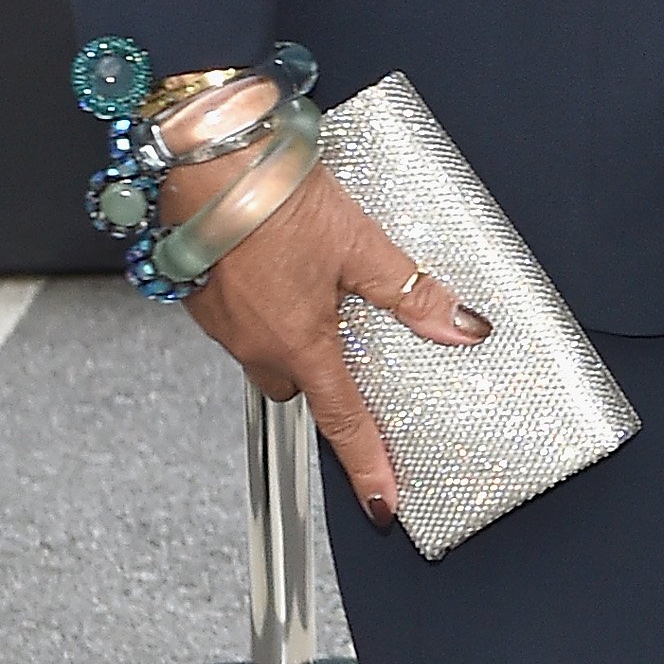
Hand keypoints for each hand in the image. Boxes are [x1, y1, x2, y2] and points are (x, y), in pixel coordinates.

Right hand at [170, 157, 488, 521]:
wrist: (210, 162)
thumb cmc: (278, 197)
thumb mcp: (362, 244)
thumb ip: (411, 292)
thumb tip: (463, 326)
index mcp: (299, 342)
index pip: (343, 419)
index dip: (368, 462)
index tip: (384, 500)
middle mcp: (255, 344)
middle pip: (301, 384)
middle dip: (327, 373)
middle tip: (353, 341)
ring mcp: (222, 323)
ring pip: (269, 349)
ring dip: (295, 333)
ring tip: (318, 286)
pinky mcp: (200, 295)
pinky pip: (242, 322)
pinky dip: (265, 306)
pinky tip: (280, 267)